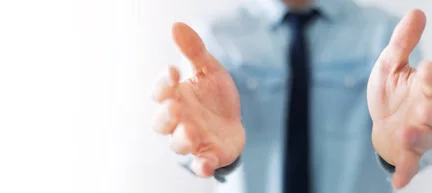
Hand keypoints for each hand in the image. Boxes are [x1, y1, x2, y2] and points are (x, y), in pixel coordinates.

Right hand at [151, 22, 244, 176]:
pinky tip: (206, 165)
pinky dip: (202, 166)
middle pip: (161, 123)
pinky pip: (200, 165)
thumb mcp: (209, 70)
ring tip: (191, 129)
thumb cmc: (214, 97)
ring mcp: (193, 140)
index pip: (161, 92)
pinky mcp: (209, 155)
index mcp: (176, 97)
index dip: (163, 84)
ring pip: (178, 144)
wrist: (234, 123)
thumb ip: (194, 51)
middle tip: (175, 107)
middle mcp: (179, 121)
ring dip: (183, 138)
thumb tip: (177, 25)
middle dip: (166, 116)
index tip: (173, 71)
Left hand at [367, 9, 431, 188]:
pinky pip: (411, 163)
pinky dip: (407, 172)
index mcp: (426, 87)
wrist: (380, 120)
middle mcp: (428, 110)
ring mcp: (419, 133)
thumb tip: (417, 12)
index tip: (424, 67)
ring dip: (419, 137)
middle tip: (424, 106)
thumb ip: (403, 42)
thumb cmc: (392, 91)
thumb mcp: (391, 64)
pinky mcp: (407, 152)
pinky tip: (398, 183)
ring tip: (406, 133)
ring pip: (428, 137)